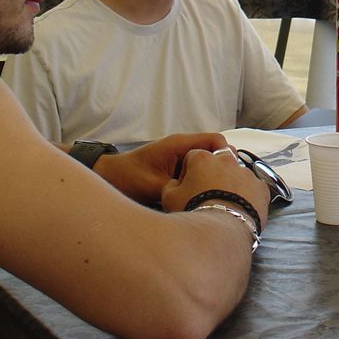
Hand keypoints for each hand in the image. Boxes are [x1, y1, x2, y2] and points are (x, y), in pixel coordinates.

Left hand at [96, 133, 229, 204]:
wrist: (109, 178)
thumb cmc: (127, 177)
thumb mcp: (155, 186)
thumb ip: (181, 189)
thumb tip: (205, 197)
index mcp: (179, 144)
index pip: (216, 141)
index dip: (226, 156)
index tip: (230, 175)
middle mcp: (183, 147)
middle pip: (215, 152)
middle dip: (222, 168)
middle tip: (224, 189)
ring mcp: (181, 157)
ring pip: (208, 163)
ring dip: (211, 177)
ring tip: (213, 194)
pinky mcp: (178, 168)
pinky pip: (198, 171)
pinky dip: (201, 181)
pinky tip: (200, 196)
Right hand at [161, 148, 270, 223]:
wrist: (221, 232)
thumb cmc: (194, 213)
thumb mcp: (169, 198)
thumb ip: (171, 185)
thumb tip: (175, 183)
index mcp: (203, 158)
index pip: (193, 157)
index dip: (189, 172)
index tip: (189, 186)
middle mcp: (227, 160)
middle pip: (218, 161)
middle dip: (212, 173)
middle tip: (208, 194)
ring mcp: (246, 173)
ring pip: (237, 174)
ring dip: (231, 184)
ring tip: (224, 205)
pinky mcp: (261, 187)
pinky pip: (253, 188)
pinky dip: (248, 195)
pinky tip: (239, 209)